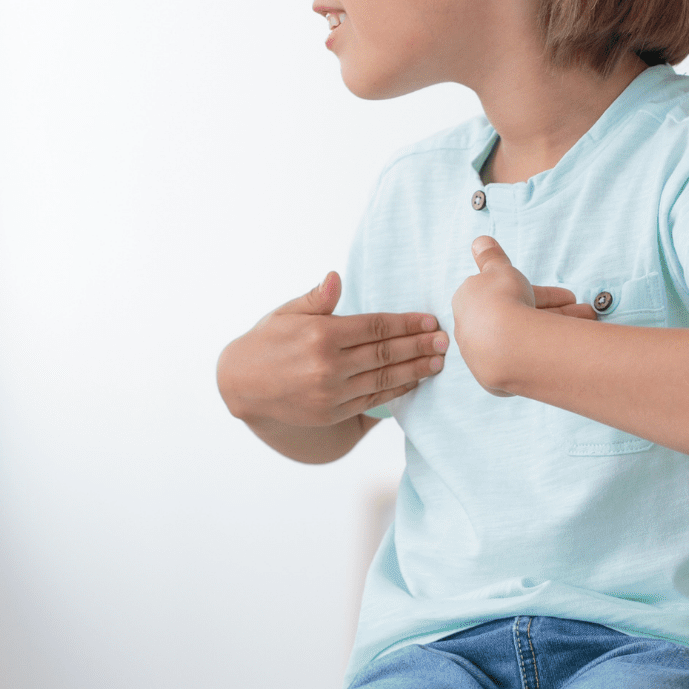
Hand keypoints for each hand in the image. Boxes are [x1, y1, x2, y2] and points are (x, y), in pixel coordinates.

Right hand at [216, 271, 450, 428]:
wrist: (242, 384)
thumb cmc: (267, 340)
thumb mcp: (287, 312)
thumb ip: (318, 298)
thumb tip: (336, 276)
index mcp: (320, 334)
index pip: (374, 326)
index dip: (405, 323)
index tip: (429, 320)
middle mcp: (328, 365)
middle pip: (386, 352)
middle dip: (419, 345)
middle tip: (446, 339)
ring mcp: (331, 392)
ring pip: (384, 377)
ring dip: (416, 369)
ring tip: (438, 361)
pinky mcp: (331, 411)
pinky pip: (372, 398)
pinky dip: (397, 389)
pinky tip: (414, 381)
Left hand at [451, 236, 596, 393]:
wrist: (506, 346)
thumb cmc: (501, 301)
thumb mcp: (498, 268)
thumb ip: (490, 256)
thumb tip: (480, 241)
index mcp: (469, 305)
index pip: (510, 296)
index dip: (543, 294)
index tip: (569, 295)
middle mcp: (475, 333)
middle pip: (522, 320)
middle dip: (560, 314)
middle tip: (588, 314)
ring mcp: (487, 358)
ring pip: (529, 340)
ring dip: (563, 329)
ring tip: (592, 328)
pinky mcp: (499, 379)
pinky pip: (529, 360)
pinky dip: (552, 349)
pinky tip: (573, 349)